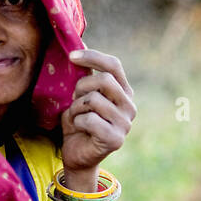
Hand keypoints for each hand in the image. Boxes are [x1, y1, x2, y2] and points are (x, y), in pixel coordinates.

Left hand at [60, 48, 134, 191]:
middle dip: (81, 87)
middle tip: (74, 99)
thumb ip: (85, 76)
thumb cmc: (79, 122)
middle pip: (104, 80)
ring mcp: (125, 124)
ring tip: (76, 117)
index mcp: (124, 92)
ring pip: (93, 100)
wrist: (78, 155)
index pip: (114, 65)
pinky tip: (79, 129)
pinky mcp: (115, 139)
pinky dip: (77, 122)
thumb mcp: (80, 96)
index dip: (92, 57)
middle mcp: (129, 106)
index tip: (71, 56)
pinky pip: (89, 120)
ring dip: (76, 108)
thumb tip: (78, 45)